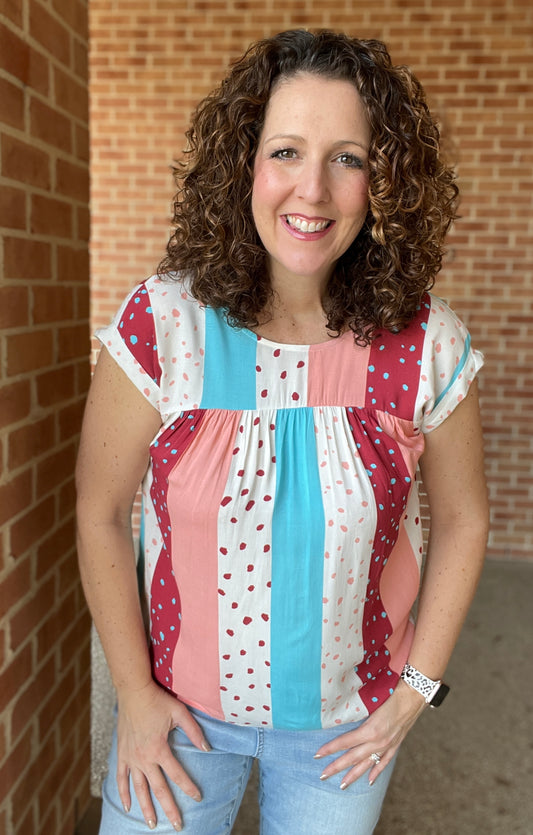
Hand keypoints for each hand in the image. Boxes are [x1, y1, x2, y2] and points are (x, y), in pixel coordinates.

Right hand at [116, 680, 210, 830]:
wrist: (133, 691)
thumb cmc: (157, 700)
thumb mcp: (180, 712)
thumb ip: (194, 732)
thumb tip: (207, 749)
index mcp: (159, 748)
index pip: (177, 774)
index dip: (189, 787)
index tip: (198, 797)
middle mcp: (144, 758)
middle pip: (158, 789)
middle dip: (169, 809)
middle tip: (178, 825)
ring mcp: (131, 758)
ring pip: (139, 789)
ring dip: (145, 808)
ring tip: (152, 824)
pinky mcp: (122, 754)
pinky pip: (121, 778)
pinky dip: (123, 793)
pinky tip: (128, 805)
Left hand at [314, 680, 425, 788]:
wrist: (414, 693)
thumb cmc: (391, 691)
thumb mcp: (371, 701)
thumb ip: (357, 710)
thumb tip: (339, 713)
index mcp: (370, 729)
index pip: (345, 742)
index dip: (330, 749)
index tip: (317, 755)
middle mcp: (378, 741)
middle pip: (353, 757)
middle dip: (336, 767)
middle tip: (323, 775)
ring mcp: (387, 745)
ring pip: (367, 764)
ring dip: (353, 775)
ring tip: (342, 785)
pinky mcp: (395, 744)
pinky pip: (384, 761)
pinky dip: (376, 771)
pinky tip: (369, 780)